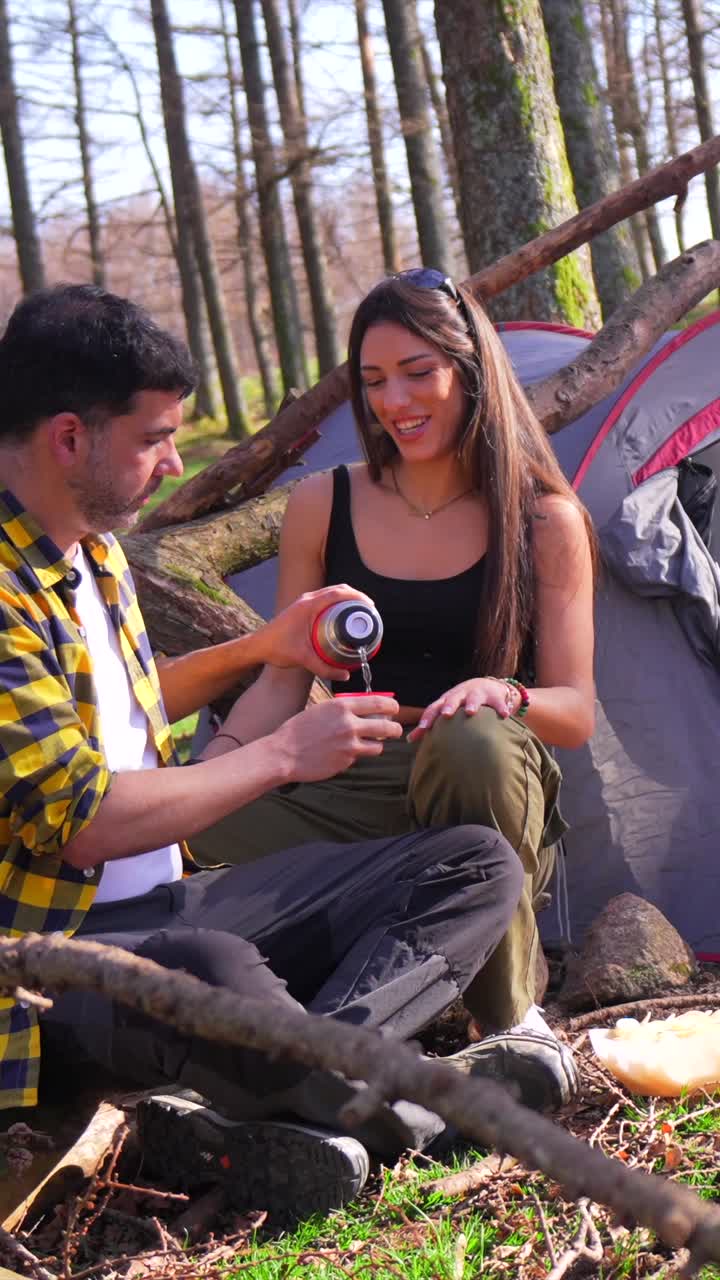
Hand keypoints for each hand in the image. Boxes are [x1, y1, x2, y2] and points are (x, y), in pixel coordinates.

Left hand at [259, 585, 376, 679]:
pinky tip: (341, 616)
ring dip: (345, 598)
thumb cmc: (276, 649)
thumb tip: (345, 676)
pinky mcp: (301, 607)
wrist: (257, 646)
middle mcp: (306, 599)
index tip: (370, 606)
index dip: (357, 597)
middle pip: (337, 590)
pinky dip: (335, 602)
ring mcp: (303, 602)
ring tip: (358, 612)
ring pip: (330, 593)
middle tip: (368, 610)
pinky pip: (323, 599)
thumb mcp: (303, 659)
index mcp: (308, 605)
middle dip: (355, 597)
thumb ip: (324, 668)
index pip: (338, 593)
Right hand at [270, 695, 401, 781]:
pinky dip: (355, 755)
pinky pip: (360, 757)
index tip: (394, 709)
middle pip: (387, 727)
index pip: (379, 703)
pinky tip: (341, 753)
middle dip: (395, 729)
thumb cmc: (299, 729)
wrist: (284, 753)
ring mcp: (349, 745)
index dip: (392, 706)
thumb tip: (366, 708)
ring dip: (375, 745)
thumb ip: (344, 709)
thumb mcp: (322, 709)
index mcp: (342, 706)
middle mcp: (349, 724)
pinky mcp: (346, 761)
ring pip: (378, 746)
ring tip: (367, 744)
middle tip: (395, 731)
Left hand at [407, 678, 517, 742]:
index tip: (423, 727)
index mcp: (446, 700)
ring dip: (471, 704)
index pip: (434, 707)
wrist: (486, 686)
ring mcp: (477, 694)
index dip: (428, 717)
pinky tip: (504, 716)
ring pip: (473, 698)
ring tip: (470, 712)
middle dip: (449, 706)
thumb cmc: (459, 704)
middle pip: (452, 699)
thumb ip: (429, 725)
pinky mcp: (494, 696)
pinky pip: (498, 703)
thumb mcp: (445, 710)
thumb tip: (409, 740)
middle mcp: (460, 695)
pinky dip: (501, 708)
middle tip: (446, 714)